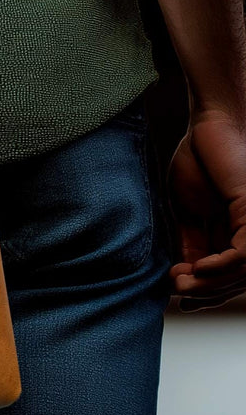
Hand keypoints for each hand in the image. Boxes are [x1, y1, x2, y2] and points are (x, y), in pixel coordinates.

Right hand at [166, 107, 245, 310]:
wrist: (213, 122)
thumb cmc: (201, 156)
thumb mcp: (188, 209)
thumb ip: (191, 241)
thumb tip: (185, 275)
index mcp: (239, 229)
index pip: (229, 272)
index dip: (206, 290)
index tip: (177, 293)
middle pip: (238, 278)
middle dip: (206, 291)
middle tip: (176, 289)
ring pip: (243, 273)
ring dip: (210, 284)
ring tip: (181, 281)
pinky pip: (244, 255)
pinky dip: (219, 268)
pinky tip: (196, 268)